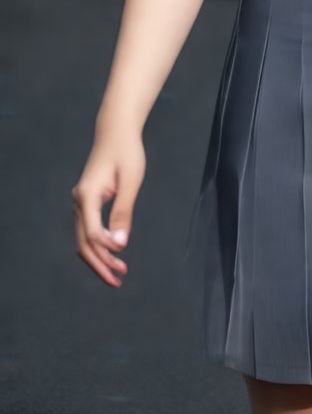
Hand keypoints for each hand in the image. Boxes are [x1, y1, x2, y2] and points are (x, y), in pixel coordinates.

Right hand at [71, 131, 145, 286]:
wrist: (116, 133)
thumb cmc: (126, 153)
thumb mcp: (130, 181)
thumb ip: (124, 211)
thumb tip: (120, 243)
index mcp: (87, 196)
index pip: (92, 233)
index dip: (106, 248)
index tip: (123, 256)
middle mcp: (79, 202)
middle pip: (83, 243)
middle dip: (99, 264)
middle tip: (118, 281)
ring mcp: (80, 202)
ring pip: (84, 239)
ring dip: (99, 258)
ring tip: (118, 273)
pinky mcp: (86, 202)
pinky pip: (88, 230)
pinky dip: (98, 245)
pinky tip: (113, 253)